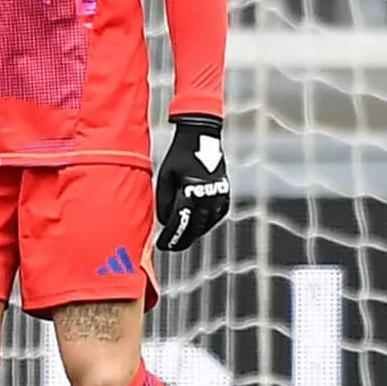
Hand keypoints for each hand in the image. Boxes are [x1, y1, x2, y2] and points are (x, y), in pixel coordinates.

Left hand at [155, 113, 229, 251]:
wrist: (200, 138)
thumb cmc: (178, 156)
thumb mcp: (165, 177)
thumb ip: (164, 202)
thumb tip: (165, 223)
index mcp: (190, 191)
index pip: (179, 222)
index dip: (170, 237)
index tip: (162, 246)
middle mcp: (207, 196)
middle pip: (194, 228)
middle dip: (181, 240)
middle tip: (170, 248)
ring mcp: (219, 196)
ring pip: (206, 224)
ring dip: (193, 234)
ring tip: (181, 240)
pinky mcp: (225, 194)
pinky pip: (215, 216)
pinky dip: (205, 223)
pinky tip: (195, 227)